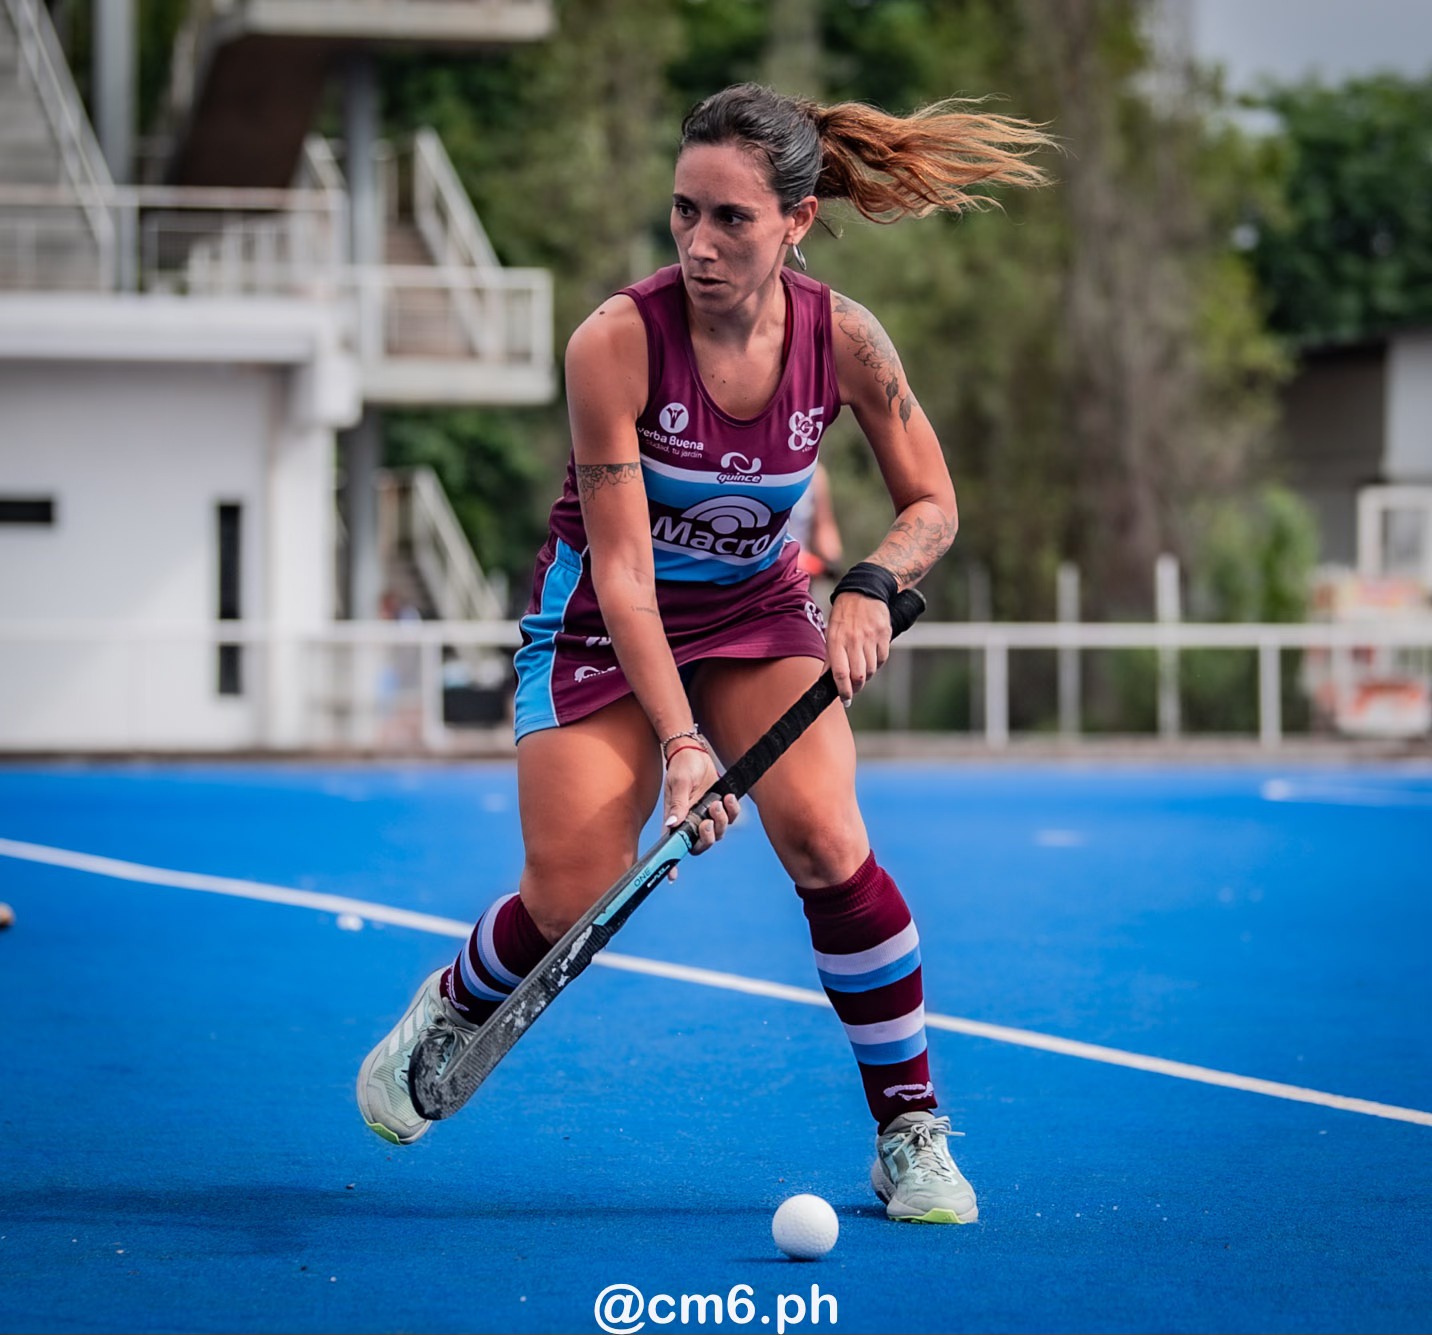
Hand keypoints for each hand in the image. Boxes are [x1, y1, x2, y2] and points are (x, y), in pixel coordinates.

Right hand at [661, 745, 738, 875]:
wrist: (694, 752)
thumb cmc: (681, 767)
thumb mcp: (678, 784)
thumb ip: (677, 804)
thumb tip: (671, 825)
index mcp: (676, 820)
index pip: (674, 846)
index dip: (673, 863)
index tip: (672, 877)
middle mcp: (691, 821)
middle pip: (701, 844)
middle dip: (708, 837)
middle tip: (708, 821)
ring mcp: (706, 815)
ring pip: (719, 833)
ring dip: (721, 821)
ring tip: (718, 802)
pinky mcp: (720, 807)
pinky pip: (731, 818)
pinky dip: (732, 811)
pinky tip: (728, 797)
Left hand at [826, 592, 892, 704]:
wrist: (863, 592)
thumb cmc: (844, 615)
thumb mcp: (831, 633)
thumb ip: (830, 658)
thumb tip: (824, 680)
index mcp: (837, 640)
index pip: (840, 672)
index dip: (843, 690)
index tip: (845, 699)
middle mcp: (853, 640)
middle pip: (859, 675)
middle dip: (857, 687)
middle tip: (854, 687)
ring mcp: (870, 637)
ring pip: (872, 669)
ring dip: (867, 674)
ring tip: (861, 667)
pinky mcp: (884, 634)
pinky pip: (882, 658)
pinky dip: (877, 663)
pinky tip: (871, 656)